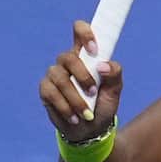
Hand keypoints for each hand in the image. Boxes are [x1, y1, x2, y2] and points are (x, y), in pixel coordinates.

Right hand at [39, 22, 123, 137]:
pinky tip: (74, 118)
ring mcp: (55, 75)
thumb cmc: (102, 105)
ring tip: (86, 114)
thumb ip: (114, 74)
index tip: (94, 50)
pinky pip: (51, 93)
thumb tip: (102, 65)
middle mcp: (68, 61)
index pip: (80, 31)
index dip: (85, 34)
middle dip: (82, 77)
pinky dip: (65, 108)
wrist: (91, 130)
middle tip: (93, 92)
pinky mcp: (46, 90)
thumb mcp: (114, 91)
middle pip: (68, 57)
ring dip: (75, 98)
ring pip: (60, 78)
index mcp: (85, 55)